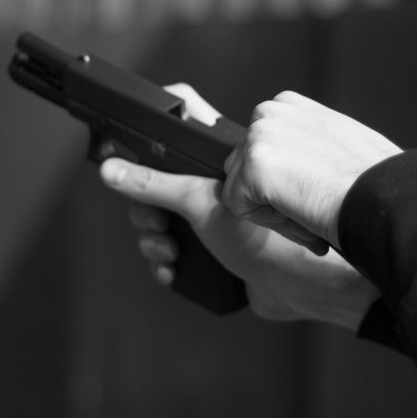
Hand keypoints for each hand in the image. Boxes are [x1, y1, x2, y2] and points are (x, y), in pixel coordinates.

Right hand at [99, 85, 379, 330]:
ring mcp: (215, 217)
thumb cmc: (270, 234)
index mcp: (215, 158)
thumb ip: (155, 183)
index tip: (120, 157)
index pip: (169, 131)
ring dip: (154, 238)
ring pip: (164, 219)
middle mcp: (215, 183)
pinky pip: (178, 250)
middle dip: (146, 206)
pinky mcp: (217, 250)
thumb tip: (111, 168)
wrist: (306, 286)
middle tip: (155, 223)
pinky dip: (168, 262)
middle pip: (157, 183)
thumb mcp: (202, 202)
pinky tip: (172, 270)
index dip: (143, 138)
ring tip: (166, 252)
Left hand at [223, 91, 400, 249]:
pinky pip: (238, 207)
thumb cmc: (371, 180)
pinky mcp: (251, 164)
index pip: (260, 150)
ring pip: (239, 188)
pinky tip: (301, 211)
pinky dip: (267, 221)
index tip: (312, 189)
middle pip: (241, 167)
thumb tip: (286, 169)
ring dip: (269, 207)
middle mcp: (268, 111)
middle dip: (269, 194)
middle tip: (309, 205)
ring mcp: (258, 135)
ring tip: (307, 207)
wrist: (383, 196)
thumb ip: (303, 146)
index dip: (283, 180)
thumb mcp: (333, 144)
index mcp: (287, 105)